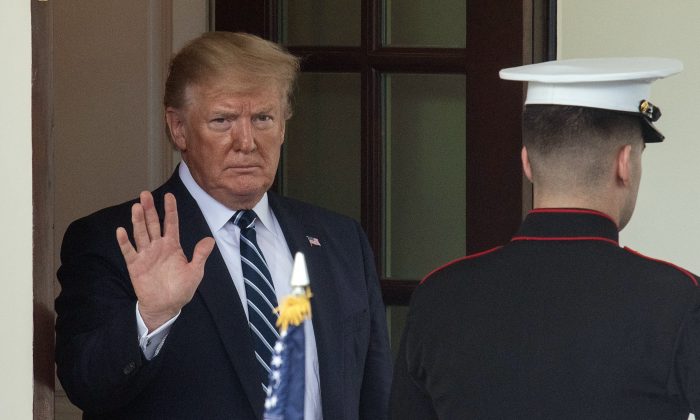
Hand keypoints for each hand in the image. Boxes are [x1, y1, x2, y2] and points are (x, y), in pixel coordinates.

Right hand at [116, 191, 214, 331]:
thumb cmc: (181, 289)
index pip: (171, 223)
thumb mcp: (195, 272)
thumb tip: (210, 239)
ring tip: (136, 207)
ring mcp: (146, 255)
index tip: (169, 195)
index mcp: (172, 246)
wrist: (166, 307)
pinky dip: (124, 242)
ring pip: (141, 234)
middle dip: (150, 209)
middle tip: (146, 194)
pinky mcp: (135, 265)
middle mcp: (158, 247)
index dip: (170, 210)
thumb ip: (200, 255)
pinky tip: (121, 230)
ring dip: (138, 221)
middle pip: (153, 224)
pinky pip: (129, 251)